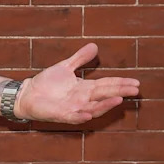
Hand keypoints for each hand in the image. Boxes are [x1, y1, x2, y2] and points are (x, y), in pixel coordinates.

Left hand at [16, 43, 139, 124]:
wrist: (27, 94)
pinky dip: (81, 116)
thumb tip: (94, 46)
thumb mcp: (65, 67)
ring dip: (105, 105)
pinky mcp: (61, 114)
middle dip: (120, 92)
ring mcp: (73, 108)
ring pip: (93, 108)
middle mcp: (82, 99)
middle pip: (105, 95)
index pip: (107, 84)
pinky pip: (73, 117)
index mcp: (85, 88)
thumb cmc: (46, 83)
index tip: (136, 82)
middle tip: (135, 89)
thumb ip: (80, 58)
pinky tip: (89, 114)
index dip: (121, 83)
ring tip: (118, 99)